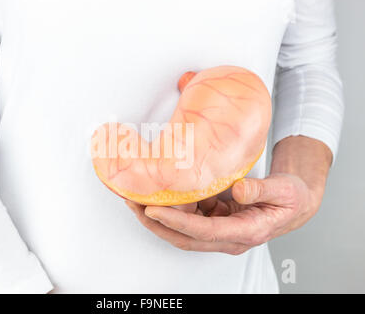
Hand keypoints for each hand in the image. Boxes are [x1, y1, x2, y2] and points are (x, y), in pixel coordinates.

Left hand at [125, 136, 331, 253]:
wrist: (294, 202)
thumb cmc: (291, 198)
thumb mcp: (284, 191)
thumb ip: (261, 190)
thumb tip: (239, 190)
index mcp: (245, 232)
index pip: (204, 231)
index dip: (177, 222)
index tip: (154, 210)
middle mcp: (228, 237)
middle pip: (184, 237)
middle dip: (156, 223)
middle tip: (133, 204)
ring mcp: (220, 230)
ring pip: (182, 229)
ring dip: (158, 216)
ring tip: (136, 197)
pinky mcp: (215, 220)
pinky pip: (189, 216)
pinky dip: (172, 207)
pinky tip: (159, 192)